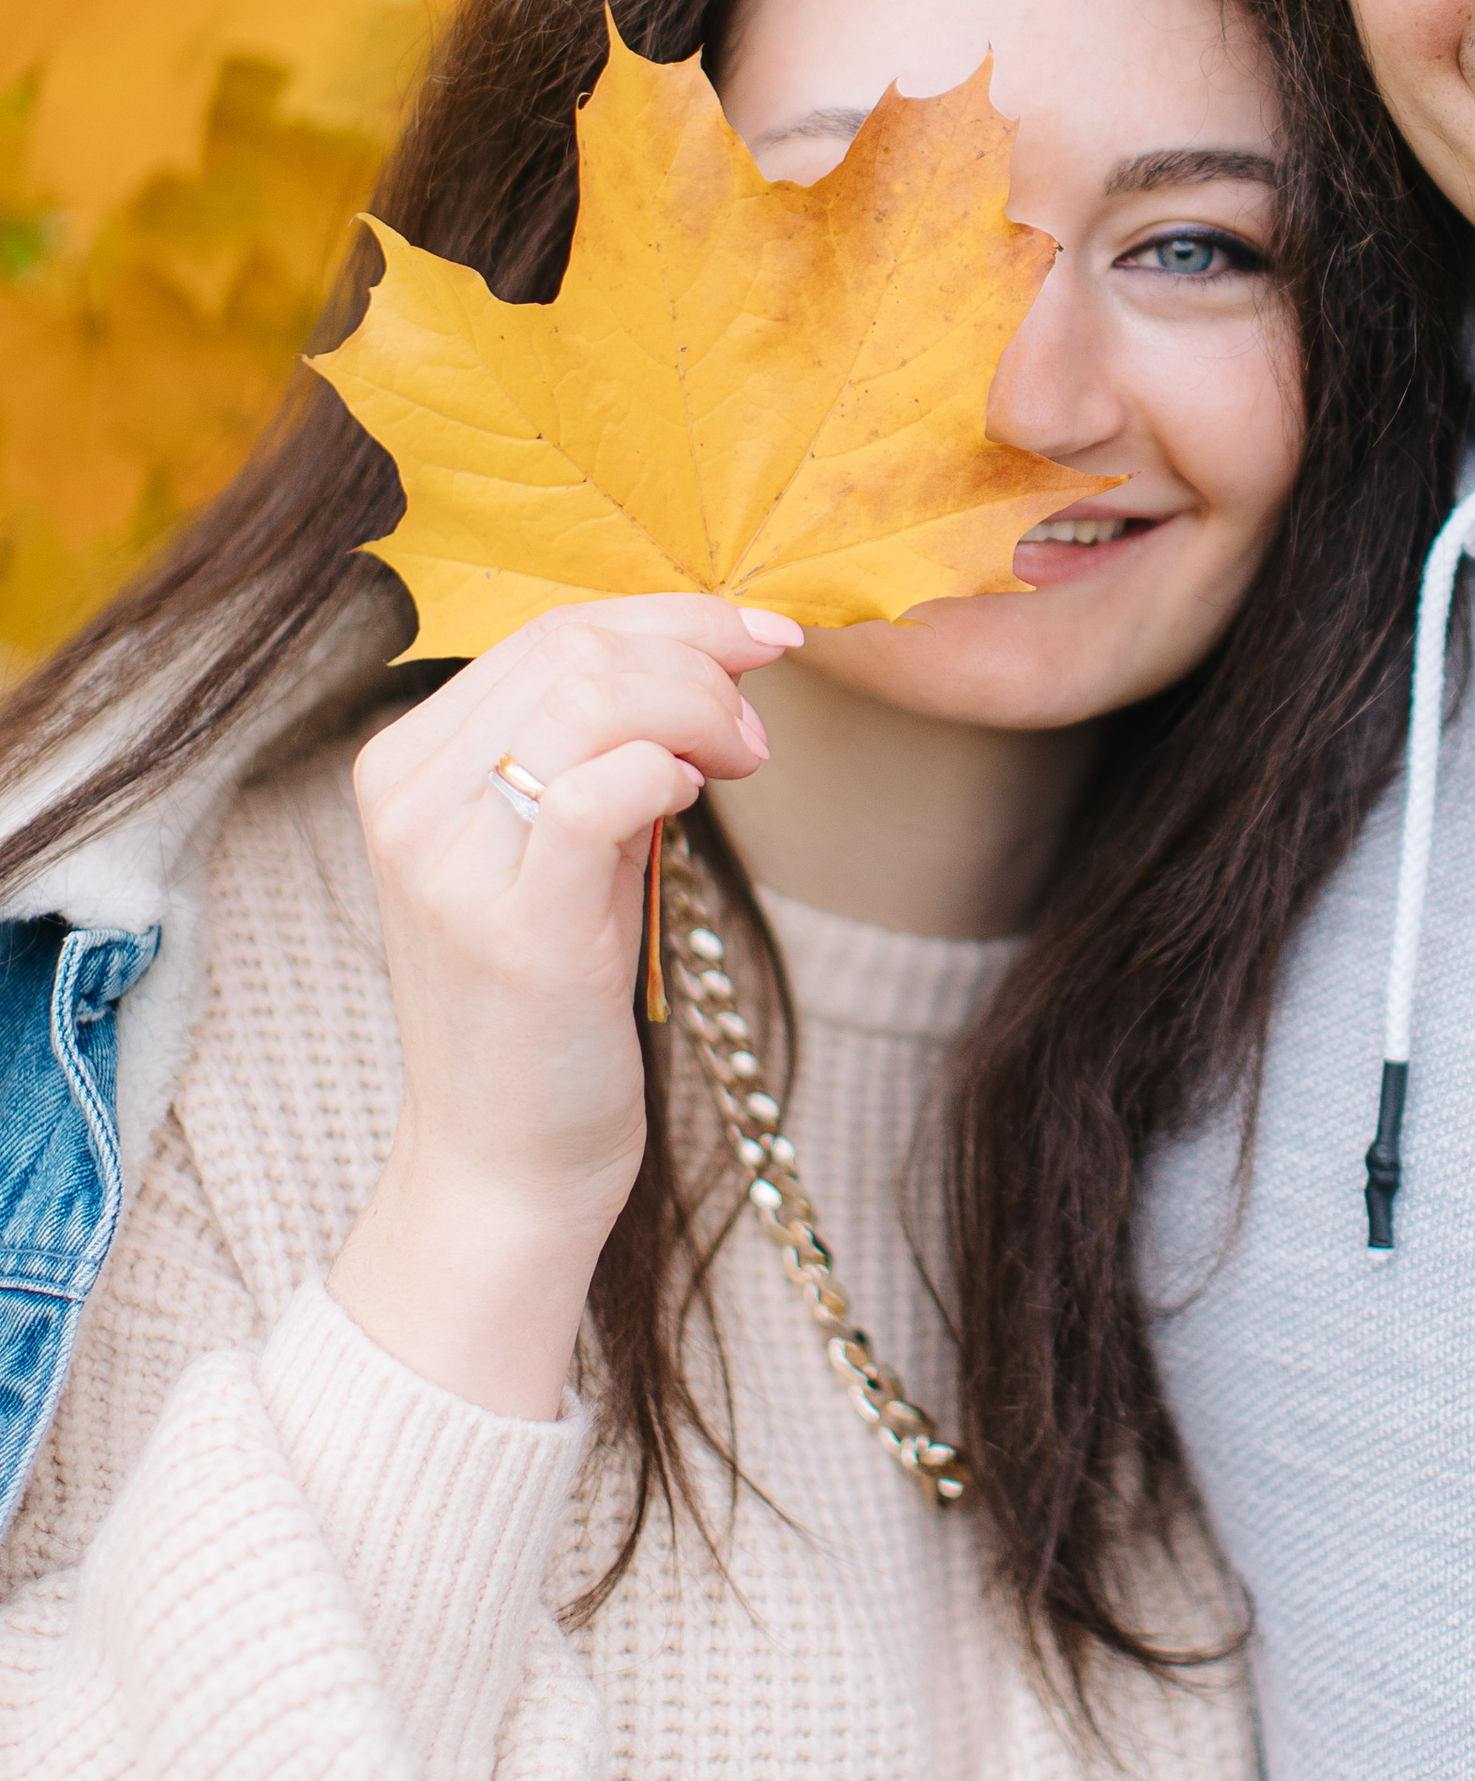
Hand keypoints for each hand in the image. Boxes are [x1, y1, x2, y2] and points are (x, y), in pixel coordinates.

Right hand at [331, 594, 800, 1415]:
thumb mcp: (556, 852)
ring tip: (742, 762)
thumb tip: (708, 654)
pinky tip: (693, 800)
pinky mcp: (512, 930)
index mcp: (406, 766)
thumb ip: (599, 752)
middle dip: (698, 656)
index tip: (761, 637)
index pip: (547, 630)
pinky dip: (663, 770)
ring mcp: (447, 864)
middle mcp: (407, 799)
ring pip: (588, 696)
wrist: (500, 1164)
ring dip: (697, 707)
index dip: (671, 615)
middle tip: (758, 727)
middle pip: (572, 646)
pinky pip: (594, 792)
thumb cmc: (546, 1005)